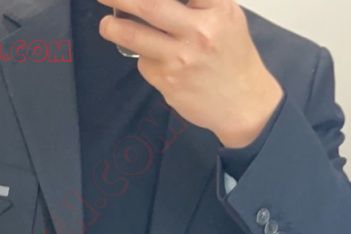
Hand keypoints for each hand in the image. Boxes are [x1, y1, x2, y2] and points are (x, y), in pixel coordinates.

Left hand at [97, 0, 283, 146]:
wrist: (244, 105)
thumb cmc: (234, 57)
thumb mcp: (228, 17)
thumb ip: (200, 2)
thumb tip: (157, 1)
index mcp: (217, 10)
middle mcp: (198, 32)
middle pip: (150, 5)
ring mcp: (181, 60)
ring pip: (136, 38)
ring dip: (115, 29)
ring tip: (106, 24)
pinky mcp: (169, 83)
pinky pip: (145, 64)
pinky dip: (145, 58)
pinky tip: (157, 60)